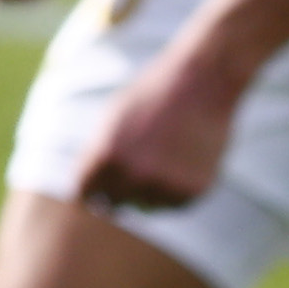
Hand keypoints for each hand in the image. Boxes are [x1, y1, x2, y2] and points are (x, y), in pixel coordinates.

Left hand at [75, 24, 255, 209]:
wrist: (201, 82)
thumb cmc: (152, 96)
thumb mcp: (113, 119)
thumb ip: (96, 158)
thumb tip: (87, 193)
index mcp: (104, 156)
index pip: (87, 193)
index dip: (94, 190)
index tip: (102, 186)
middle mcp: (132, 175)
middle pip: (116, 204)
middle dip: (122, 192)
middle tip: (138, 168)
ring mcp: (162, 185)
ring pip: (148, 205)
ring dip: (152, 189)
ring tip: (168, 152)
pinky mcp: (190, 192)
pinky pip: (174, 203)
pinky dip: (177, 188)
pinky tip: (186, 158)